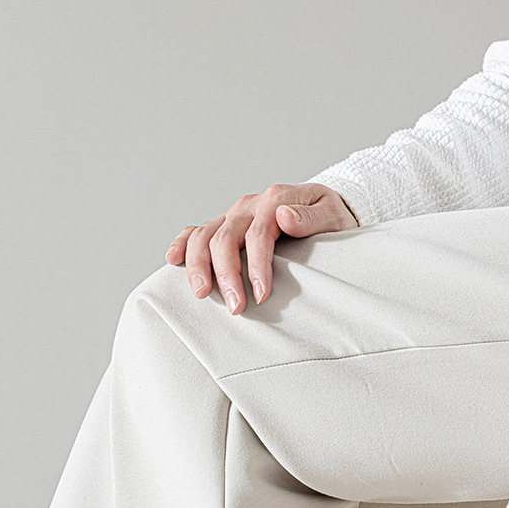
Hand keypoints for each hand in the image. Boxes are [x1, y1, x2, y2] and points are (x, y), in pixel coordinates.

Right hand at [165, 183, 358, 313]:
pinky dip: (182, 244)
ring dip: (198, 266)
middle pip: (225, 237)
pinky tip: (174, 260)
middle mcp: (249, 206)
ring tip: (202, 294)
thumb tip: (284, 216)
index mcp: (274, 200)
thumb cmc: (333, 217)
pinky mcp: (225, 226)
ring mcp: (233, 216)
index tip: (261, 295)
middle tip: (235, 307)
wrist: (328, 209)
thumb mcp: (334, 214)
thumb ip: (312, 216)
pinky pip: (196, 232)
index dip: (256, 266)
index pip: (258, 235)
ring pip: (204, 235)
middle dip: (226, 274)